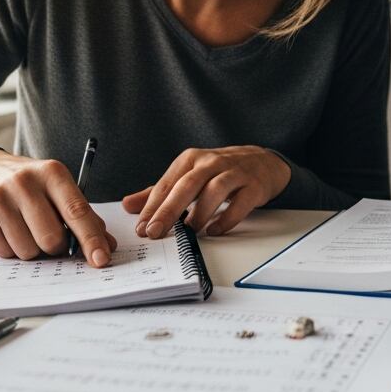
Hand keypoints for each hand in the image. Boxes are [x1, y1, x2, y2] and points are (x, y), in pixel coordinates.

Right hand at [0, 149, 117, 267]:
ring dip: (33, 250)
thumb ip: (84, 217)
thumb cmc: (31, 184)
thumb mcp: (59, 188)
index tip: (101, 259)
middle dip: (57, 247)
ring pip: (28, 250)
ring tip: (27, 229)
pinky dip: (12, 249)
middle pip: (51, 238)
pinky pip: (5, 253)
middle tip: (53, 237)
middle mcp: (24, 182)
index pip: (76, 211)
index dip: (91, 238)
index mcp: (52, 173)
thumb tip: (106, 247)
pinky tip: (9, 229)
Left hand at [122, 146, 291, 237]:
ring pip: (214, 190)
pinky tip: (214, 230)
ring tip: (188, 231)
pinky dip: (227, 218)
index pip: (167, 183)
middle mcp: (211, 162)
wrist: (262, 161)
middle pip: (187, 185)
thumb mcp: (188, 176)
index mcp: (191, 160)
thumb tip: (128, 205)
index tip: (142, 227)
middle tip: (155, 231)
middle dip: (169, 210)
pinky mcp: (253, 185)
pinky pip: (240, 202)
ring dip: (199, 213)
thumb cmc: (220, 170)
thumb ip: (159, 192)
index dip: (152, 206)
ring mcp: (234, 173)